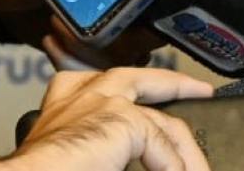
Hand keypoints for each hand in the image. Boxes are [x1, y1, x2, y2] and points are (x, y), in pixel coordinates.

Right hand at [0, 67, 211, 170]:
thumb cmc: (43, 170)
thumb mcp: (77, 148)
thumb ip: (104, 144)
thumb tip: (127, 158)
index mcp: (69, 98)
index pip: (108, 82)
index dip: (134, 85)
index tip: (148, 89)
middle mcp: (88, 92)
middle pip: (144, 80)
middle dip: (177, 84)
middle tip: (200, 89)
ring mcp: (108, 101)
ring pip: (163, 120)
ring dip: (185, 150)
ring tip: (200, 167)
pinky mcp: (123, 118)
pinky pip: (161, 146)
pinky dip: (171, 167)